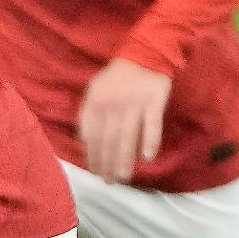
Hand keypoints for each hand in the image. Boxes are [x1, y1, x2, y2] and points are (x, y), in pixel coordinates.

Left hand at [78, 57, 172, 183]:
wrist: (145, 55)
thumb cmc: (116, 78)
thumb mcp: (94, 91)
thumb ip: (88, 115)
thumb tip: (84, 143)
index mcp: (96, 102)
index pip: (91, 136)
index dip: (93, 156)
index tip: (96, 172)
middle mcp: (113, 105)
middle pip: (108, 140)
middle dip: (107, 164)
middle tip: (110, 182)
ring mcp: (134, 104)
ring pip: (128, 137)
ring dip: (124, 159)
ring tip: (123, 177)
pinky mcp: (154, 102)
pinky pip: (152, 125)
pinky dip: (150, 142)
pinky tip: (147, 158)